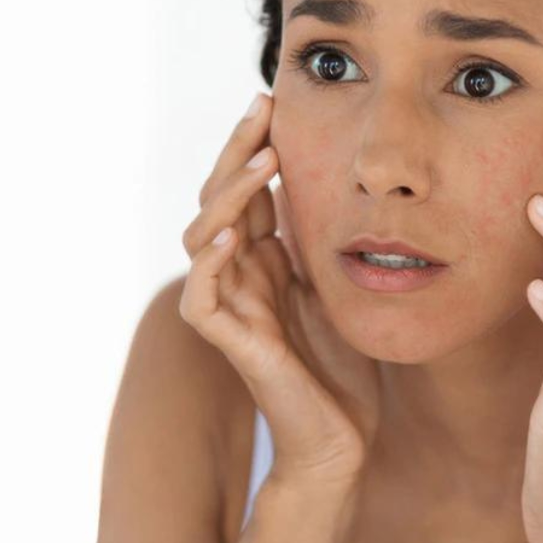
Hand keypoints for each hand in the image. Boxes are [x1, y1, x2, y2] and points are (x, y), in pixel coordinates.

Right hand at [179, 92, 379, 490]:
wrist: (340, 441)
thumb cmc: (340, 369)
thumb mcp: (336, 285)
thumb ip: (318, 239)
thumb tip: (327, 178)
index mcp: (261, 260)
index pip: (244, 190)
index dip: (252, 145)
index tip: (273, 101)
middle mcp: (237, 276)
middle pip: (218, 200)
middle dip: (237, 152)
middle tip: (262, 108)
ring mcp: (230, 308)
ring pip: (202, 237)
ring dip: (230, 195)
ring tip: (263, 160)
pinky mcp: (232, 345)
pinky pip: (201, 298)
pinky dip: (209, 265)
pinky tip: (231, 237)